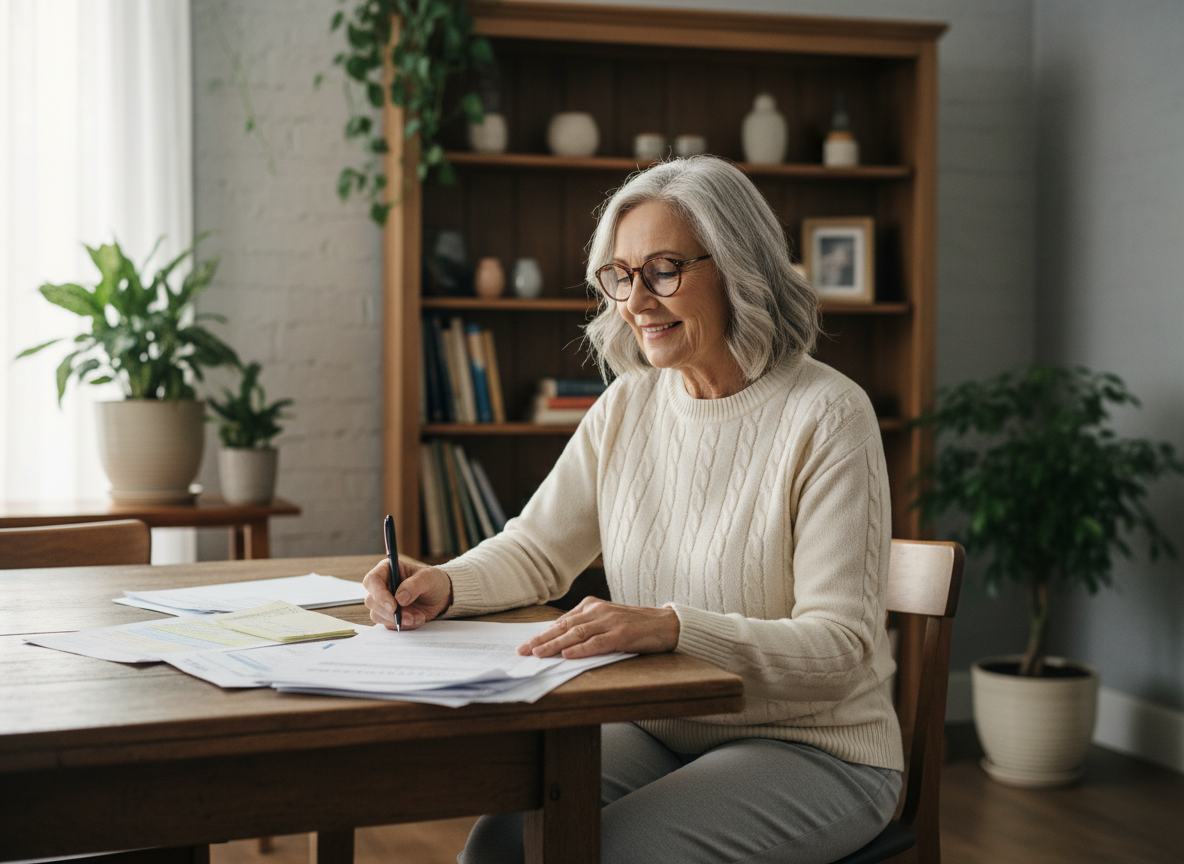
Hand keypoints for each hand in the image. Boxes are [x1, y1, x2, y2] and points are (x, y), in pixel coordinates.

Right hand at [363, 558, 452, 629]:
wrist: (441, 596)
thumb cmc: (433, 581)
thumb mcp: (429, 578)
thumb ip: (414, 585)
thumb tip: (399, 599)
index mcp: (387, 570)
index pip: (372, 580)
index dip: (379, 594)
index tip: (393, 606)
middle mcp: (382, 586)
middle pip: (371, 601)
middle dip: (390, 612)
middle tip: (409, 616)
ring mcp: (384, 602)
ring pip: (377, 615)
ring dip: (398, 620)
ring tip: (418, 617)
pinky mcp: (389, 615)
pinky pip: (389, 624)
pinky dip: (403, 625)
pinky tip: (417, 619)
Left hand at [516, 597, 679, 658]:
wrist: (667, 624)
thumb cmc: (636, 625)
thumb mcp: (607, 622)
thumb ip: (587, 628)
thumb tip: (560, 642)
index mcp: (592, 606)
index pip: (561, 621)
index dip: (542, 633)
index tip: (526, 643)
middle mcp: (598, 611)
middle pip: (564, 627)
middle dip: (541, 639)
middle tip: (523, 650)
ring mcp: (610, 622)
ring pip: (576, 634)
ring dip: (554, 645)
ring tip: (538, 653)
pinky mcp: (622, 634)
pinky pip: (597, 643)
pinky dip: (580, 649)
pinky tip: (567, 655)